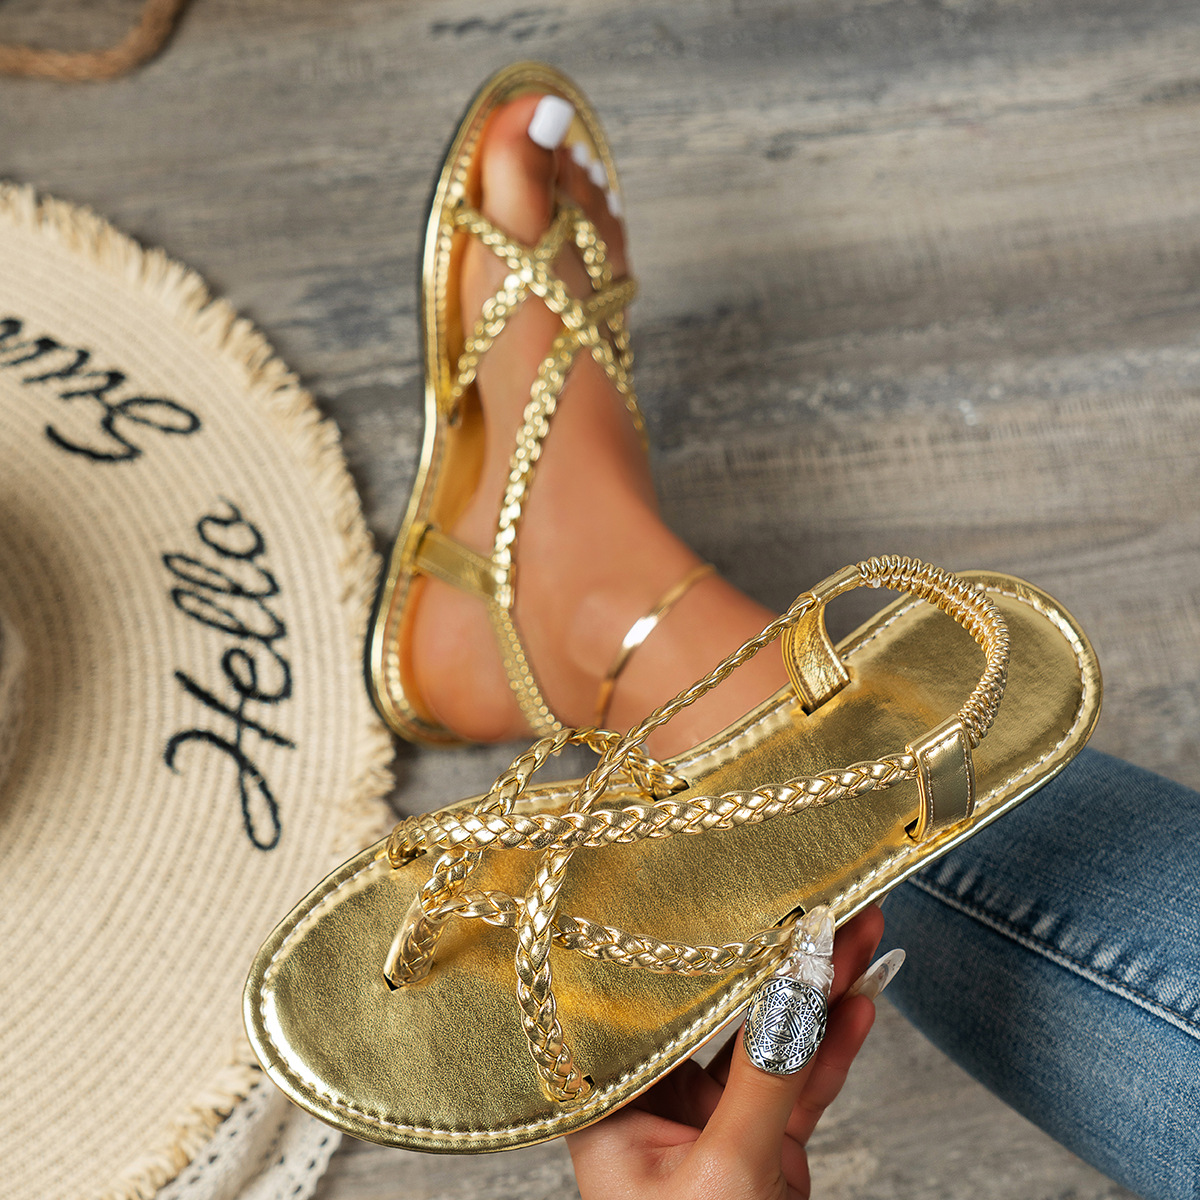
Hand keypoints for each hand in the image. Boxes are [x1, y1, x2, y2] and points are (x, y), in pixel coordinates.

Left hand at [567, 905, 883, 1199]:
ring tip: (861, 931)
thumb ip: (764, 1076)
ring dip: (820, 992)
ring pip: (769, 1042)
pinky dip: (833, 1048)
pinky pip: (799, 1086)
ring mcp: (711, 1125)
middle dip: (780, 957)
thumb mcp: (725, 1173)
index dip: (698, 941)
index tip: (744, 891)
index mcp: (611, 1104)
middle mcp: (655, 1105)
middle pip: (719, 1011)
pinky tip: (862, 1004)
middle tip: (827, 900)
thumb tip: (798, 983)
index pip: (651, 1000)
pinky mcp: (758, 1149)